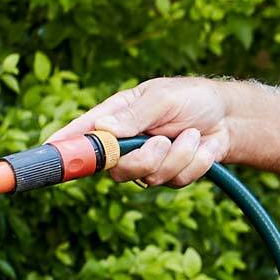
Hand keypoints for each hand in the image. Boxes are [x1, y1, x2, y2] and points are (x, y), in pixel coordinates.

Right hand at [48, 77, 238, 186]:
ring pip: (149, 178)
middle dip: (143, 160)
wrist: (229, 118)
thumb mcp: (164, 98)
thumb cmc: (192, 98)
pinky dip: (194, 163)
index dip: (64, 146)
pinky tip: (202, 146)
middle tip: (163, 142)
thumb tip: (102, 127)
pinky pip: (174, 181)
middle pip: (115, 170)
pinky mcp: (168, 176)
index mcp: (115, 117)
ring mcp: (145, 162)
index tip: (49, 152)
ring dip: (178, 156)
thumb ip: (134, 116)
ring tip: (192, 134)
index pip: (82, 134)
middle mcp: (125, 144)